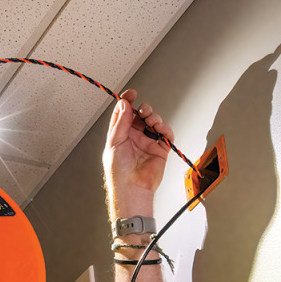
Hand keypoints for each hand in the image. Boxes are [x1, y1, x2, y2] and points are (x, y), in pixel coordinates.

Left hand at [103, 89, 173, 215]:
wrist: (133, 188)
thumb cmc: (119, 172)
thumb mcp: (114, 143)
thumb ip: (120, 123)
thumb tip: (124, 104)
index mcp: (120, 136)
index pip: (123, 115)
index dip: (127, 102)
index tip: (131, 94)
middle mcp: (134, 138)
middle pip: (140, 116)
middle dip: (143, 109)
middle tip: (143, 111)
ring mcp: (147, 143)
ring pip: (154, 122)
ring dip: (154, 117)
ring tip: (151, 121)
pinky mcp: (160, 149)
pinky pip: (166, 134)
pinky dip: (165, 129)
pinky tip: (160, 129)